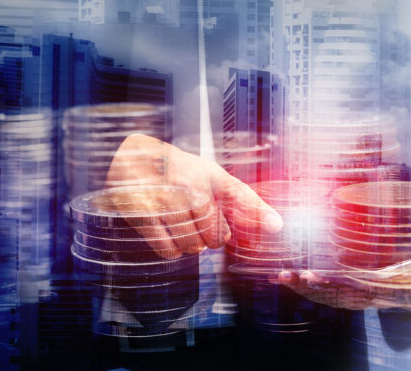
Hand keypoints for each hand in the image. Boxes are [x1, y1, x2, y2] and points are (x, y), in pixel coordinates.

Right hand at [105, 134, 282, 258]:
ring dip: (193, 246)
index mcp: (211, 174)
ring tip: (188, 233)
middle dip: (213, 240)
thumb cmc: (182, 173)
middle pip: (215, 233)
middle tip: (206, 233)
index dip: (259, 211)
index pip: (239, 193)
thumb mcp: (213, 176)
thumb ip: (243, 200)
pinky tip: (173, 238)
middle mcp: (190, 185)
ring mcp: (166, 200)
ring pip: (193, 244)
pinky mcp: (144, 214)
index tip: (276, 225)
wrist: (134, 159)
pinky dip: (173, 251)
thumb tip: (276, 225)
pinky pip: (168, 249)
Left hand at [275, 267, 410, 310]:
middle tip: (290, 276)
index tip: (317, 276)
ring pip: (343, 300)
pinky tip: (298, 279)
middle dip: (319, 290)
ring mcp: (383, 296)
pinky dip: (319, 289)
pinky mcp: (372, 290)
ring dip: (312, 292)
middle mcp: (396, 297)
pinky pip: (342, 295)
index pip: (375, 291)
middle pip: (351, 299)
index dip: (344, 285)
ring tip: (285, 278)